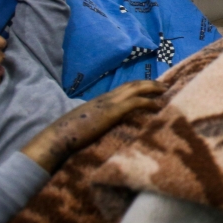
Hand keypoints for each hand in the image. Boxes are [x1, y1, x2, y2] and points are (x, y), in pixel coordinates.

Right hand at [22, 79, 167, 172]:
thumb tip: (103, 131)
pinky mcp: (111, 112)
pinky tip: (157, 106)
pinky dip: (147, 102)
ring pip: (135, 88)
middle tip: (164, 85)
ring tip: (165, 90)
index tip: (149, 87)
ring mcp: (108, 103)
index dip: (136, 86)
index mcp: (99, 101)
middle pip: (131, 84)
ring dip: (152, 88)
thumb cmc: (68, 137)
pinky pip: (134, 102)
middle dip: (148, 83)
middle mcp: (105, 98)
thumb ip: (96, 124)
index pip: (122, 89)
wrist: (57, 138)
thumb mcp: (86, 127)